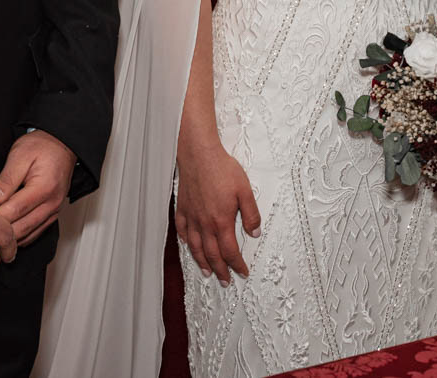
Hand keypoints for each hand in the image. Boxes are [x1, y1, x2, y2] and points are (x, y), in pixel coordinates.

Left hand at [0, 129, 75, 246]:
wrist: (62, 145)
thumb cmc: (42, 147)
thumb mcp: (19, 155)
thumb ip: (6, 179)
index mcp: (44, 188)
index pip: (14, 212)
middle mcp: (52, 203)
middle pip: (20, 229)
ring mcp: (54, 211)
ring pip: (27, 236)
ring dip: (8, 237)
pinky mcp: (52, 215)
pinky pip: (33, 235)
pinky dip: (18, 236)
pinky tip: (6, 230)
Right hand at [174, 139, 260, 283]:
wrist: (200, 155)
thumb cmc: (223, 170)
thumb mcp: (245, 190)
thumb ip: (251, 214)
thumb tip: (255, 233)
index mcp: (221, 221)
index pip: (230, 251)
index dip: (237, 265)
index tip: (242, 272)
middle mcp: (205, 224)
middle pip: (212, 254)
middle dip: (220, 270)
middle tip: (225, 281)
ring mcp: (192, 217)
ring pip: (195, 247)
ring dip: (202, 262)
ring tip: (207, 272)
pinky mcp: (183, 209)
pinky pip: (182, 231)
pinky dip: (186, 242)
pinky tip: (188, 246)